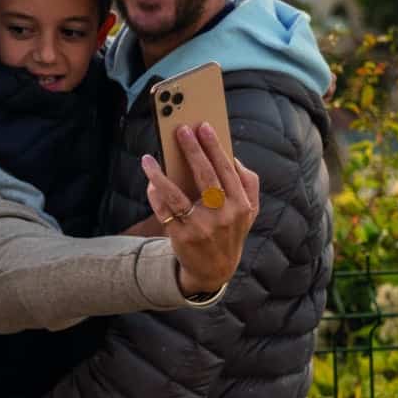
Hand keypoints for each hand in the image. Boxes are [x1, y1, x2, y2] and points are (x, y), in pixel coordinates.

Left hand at [142, 122, 261, 295]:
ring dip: (160, 175)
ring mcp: (201, 228)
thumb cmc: (230, 230)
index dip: (214, 147)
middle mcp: (223, 216)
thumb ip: (248, 183)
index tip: (203, 127)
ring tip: (148, 159)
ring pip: (177, 196)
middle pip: (205, 177)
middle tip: (181, 130)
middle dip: (192, 150)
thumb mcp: (249, 211)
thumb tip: (232, 156)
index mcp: (241, 205)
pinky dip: (155, 194)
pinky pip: (164, 211)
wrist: (215, 270)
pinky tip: (150, 181)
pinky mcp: (181, 237)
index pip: (227, 170)